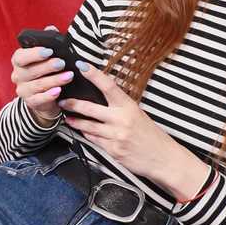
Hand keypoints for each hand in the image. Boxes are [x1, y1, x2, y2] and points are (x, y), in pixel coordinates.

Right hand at [11, 24, 72, 124]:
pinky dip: (49, 95)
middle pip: (30, 71)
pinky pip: (39, 99)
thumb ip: (48, 42)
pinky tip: (59, 91)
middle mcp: (18, 75)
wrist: (46, 97)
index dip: (34, 54)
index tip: (49, 51)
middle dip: (48, 66)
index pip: (21, 56)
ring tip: (69, 76)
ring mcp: (23, 90)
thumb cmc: (47, 71)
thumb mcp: (47, 57)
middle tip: (62, 63)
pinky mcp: (31, 102)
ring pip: (38, 85)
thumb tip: (51, 29)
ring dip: (54, 80)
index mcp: (19, 61)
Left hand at [59, 62, 177, 179]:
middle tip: (62, 101)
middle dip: (72, 104)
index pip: (108, 86)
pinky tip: (84, 132)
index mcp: (129, 106)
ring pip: (88, 127)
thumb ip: (120, 108)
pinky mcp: (113, 150)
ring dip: (75, 122)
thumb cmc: (150, 135)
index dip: (94, 74)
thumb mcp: (138, 115)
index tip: (81, 65)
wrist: (163, 159)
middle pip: (90, 108)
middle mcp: (121, 120)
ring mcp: (116, 136)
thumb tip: (101, 98)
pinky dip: (88, 135)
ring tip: (68, 118)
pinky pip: (94, 140)